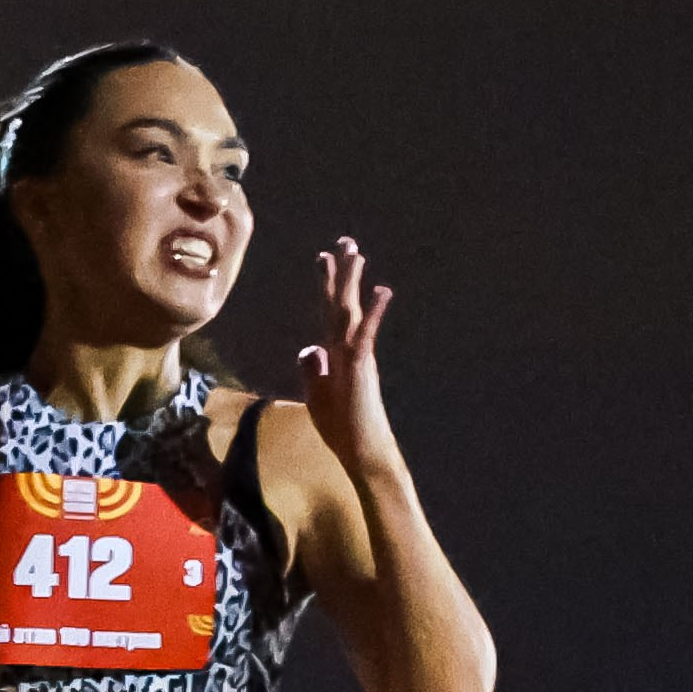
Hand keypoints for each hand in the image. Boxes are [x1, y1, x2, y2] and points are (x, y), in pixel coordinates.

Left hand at [298, 237, 399, 480]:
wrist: (361, 451)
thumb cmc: (343, 429)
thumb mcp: (317, 396)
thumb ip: (312, 371)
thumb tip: (309, 347)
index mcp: (335, 355)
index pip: (330, 313)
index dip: (327, 286)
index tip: (324, 257)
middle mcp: (347, 349)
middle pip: (342, 304)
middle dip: (341, 272)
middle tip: (345, 240)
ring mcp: (356, 357)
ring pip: (352, 312)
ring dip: (353, 282)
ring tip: (356, 252)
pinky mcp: (362, 368)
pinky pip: (366, 336)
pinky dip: (373, 313)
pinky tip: (383, 290)